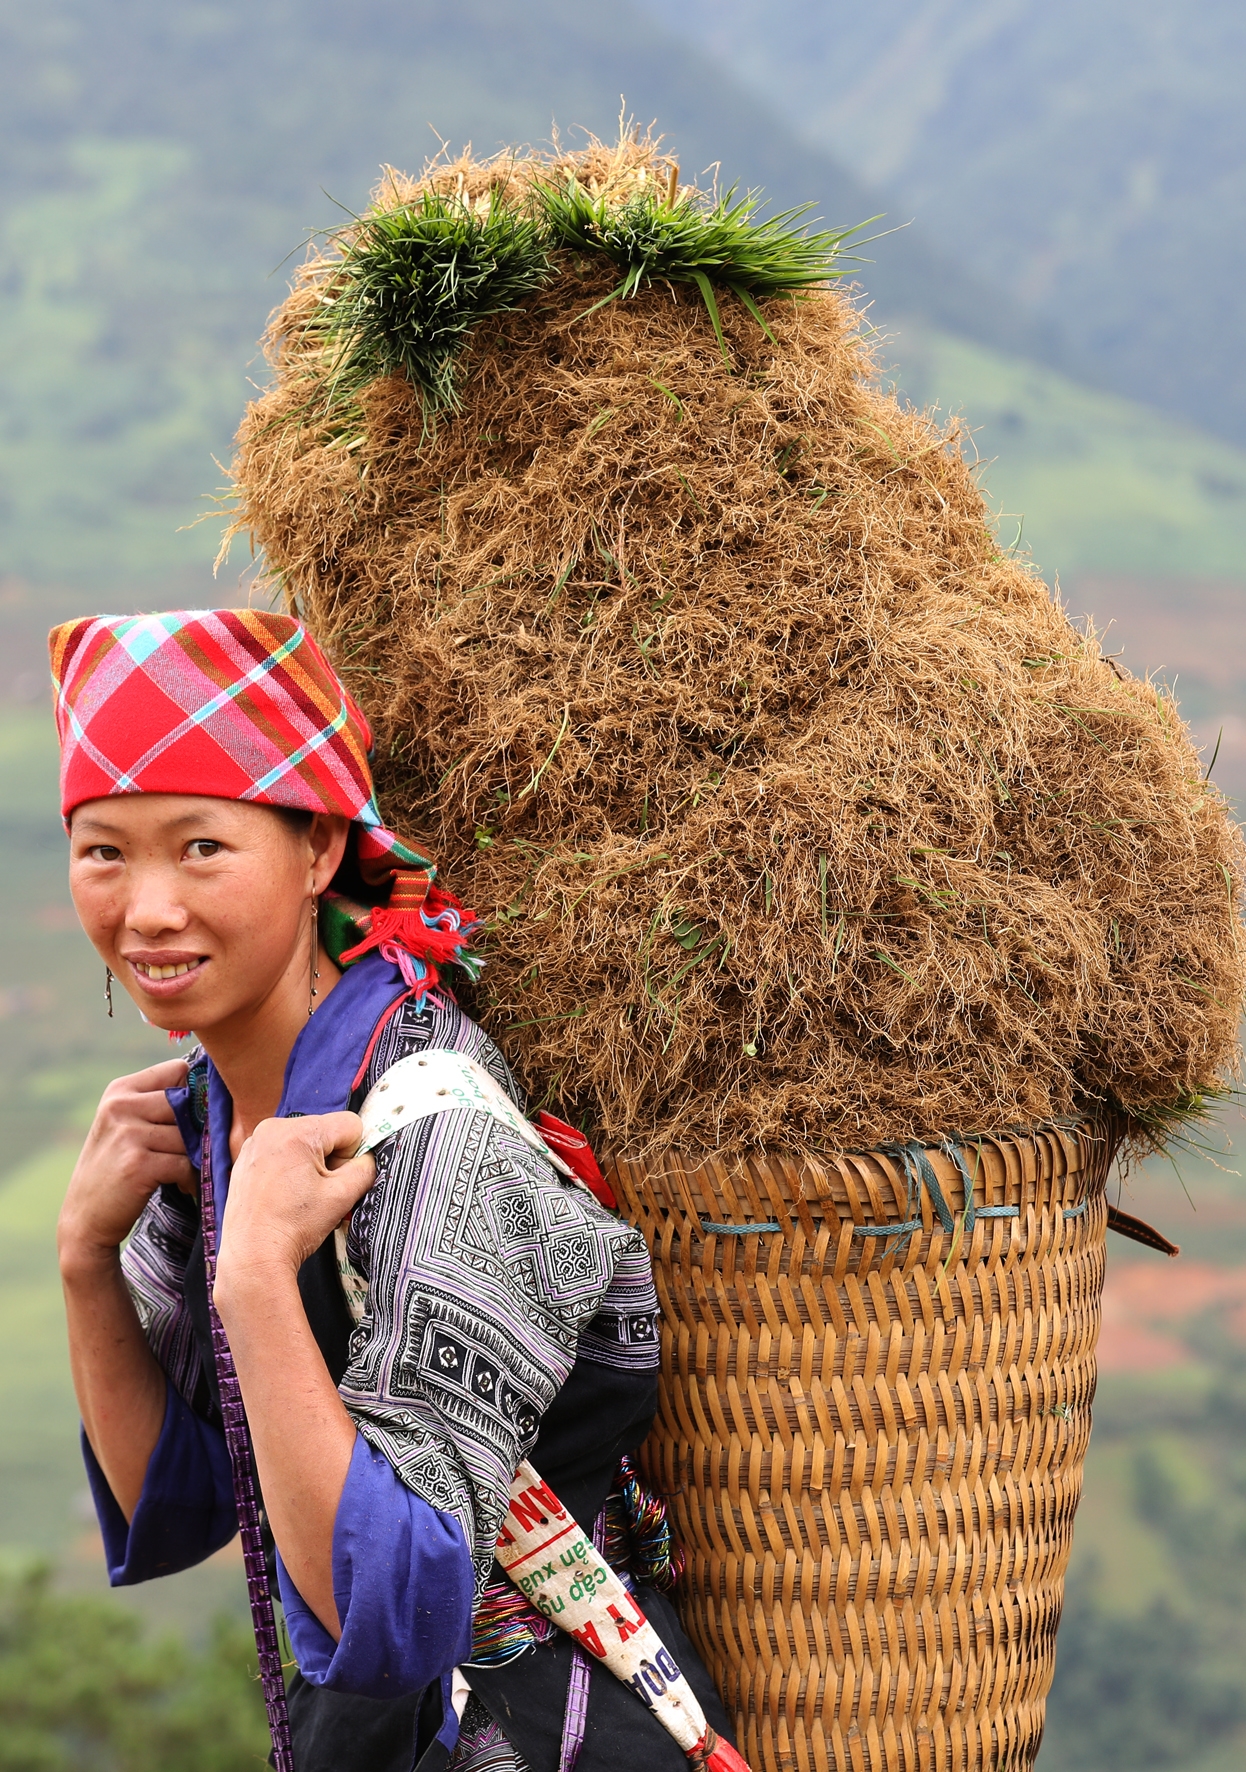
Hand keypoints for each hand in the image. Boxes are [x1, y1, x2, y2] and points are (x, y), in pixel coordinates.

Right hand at [58, 1059, 194, 1272]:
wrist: (85, 1218)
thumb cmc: (114, 1169)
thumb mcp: (124, 1125)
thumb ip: (158, 1104)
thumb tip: (214, 1089)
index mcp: (119, 1090)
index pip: (178, 1070)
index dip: (193, 1093)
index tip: (192, 1117)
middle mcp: (120, 1107)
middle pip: (188, 1103)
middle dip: (196, 1129)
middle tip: (191, 1151)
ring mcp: (128, 1134)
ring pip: (190, 1136)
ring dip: (194, 1158)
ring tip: (182, 1171)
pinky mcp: (138, 1164)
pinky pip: (185, 1163)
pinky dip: (190, 1179)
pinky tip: (182, 1186)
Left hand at [214, 1113, 375, 1296]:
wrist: (253, 1256)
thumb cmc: (294, 1227)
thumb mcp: (343, 1196)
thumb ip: (366, 1168)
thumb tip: (368, 1157)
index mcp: (297, 1132)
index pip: (349, 1125)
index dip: (353, 1154)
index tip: (337, 1181)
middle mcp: (272, 1128)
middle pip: (325, 1132)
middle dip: (331, 1159)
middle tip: (319, 1192)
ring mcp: (255, 1143)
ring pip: (304, 1142)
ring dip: (311, 1164)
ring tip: (300, 1196)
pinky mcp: (246, 1159)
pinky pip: (282, 1152)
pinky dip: (290, 1169)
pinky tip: (284, 1195)